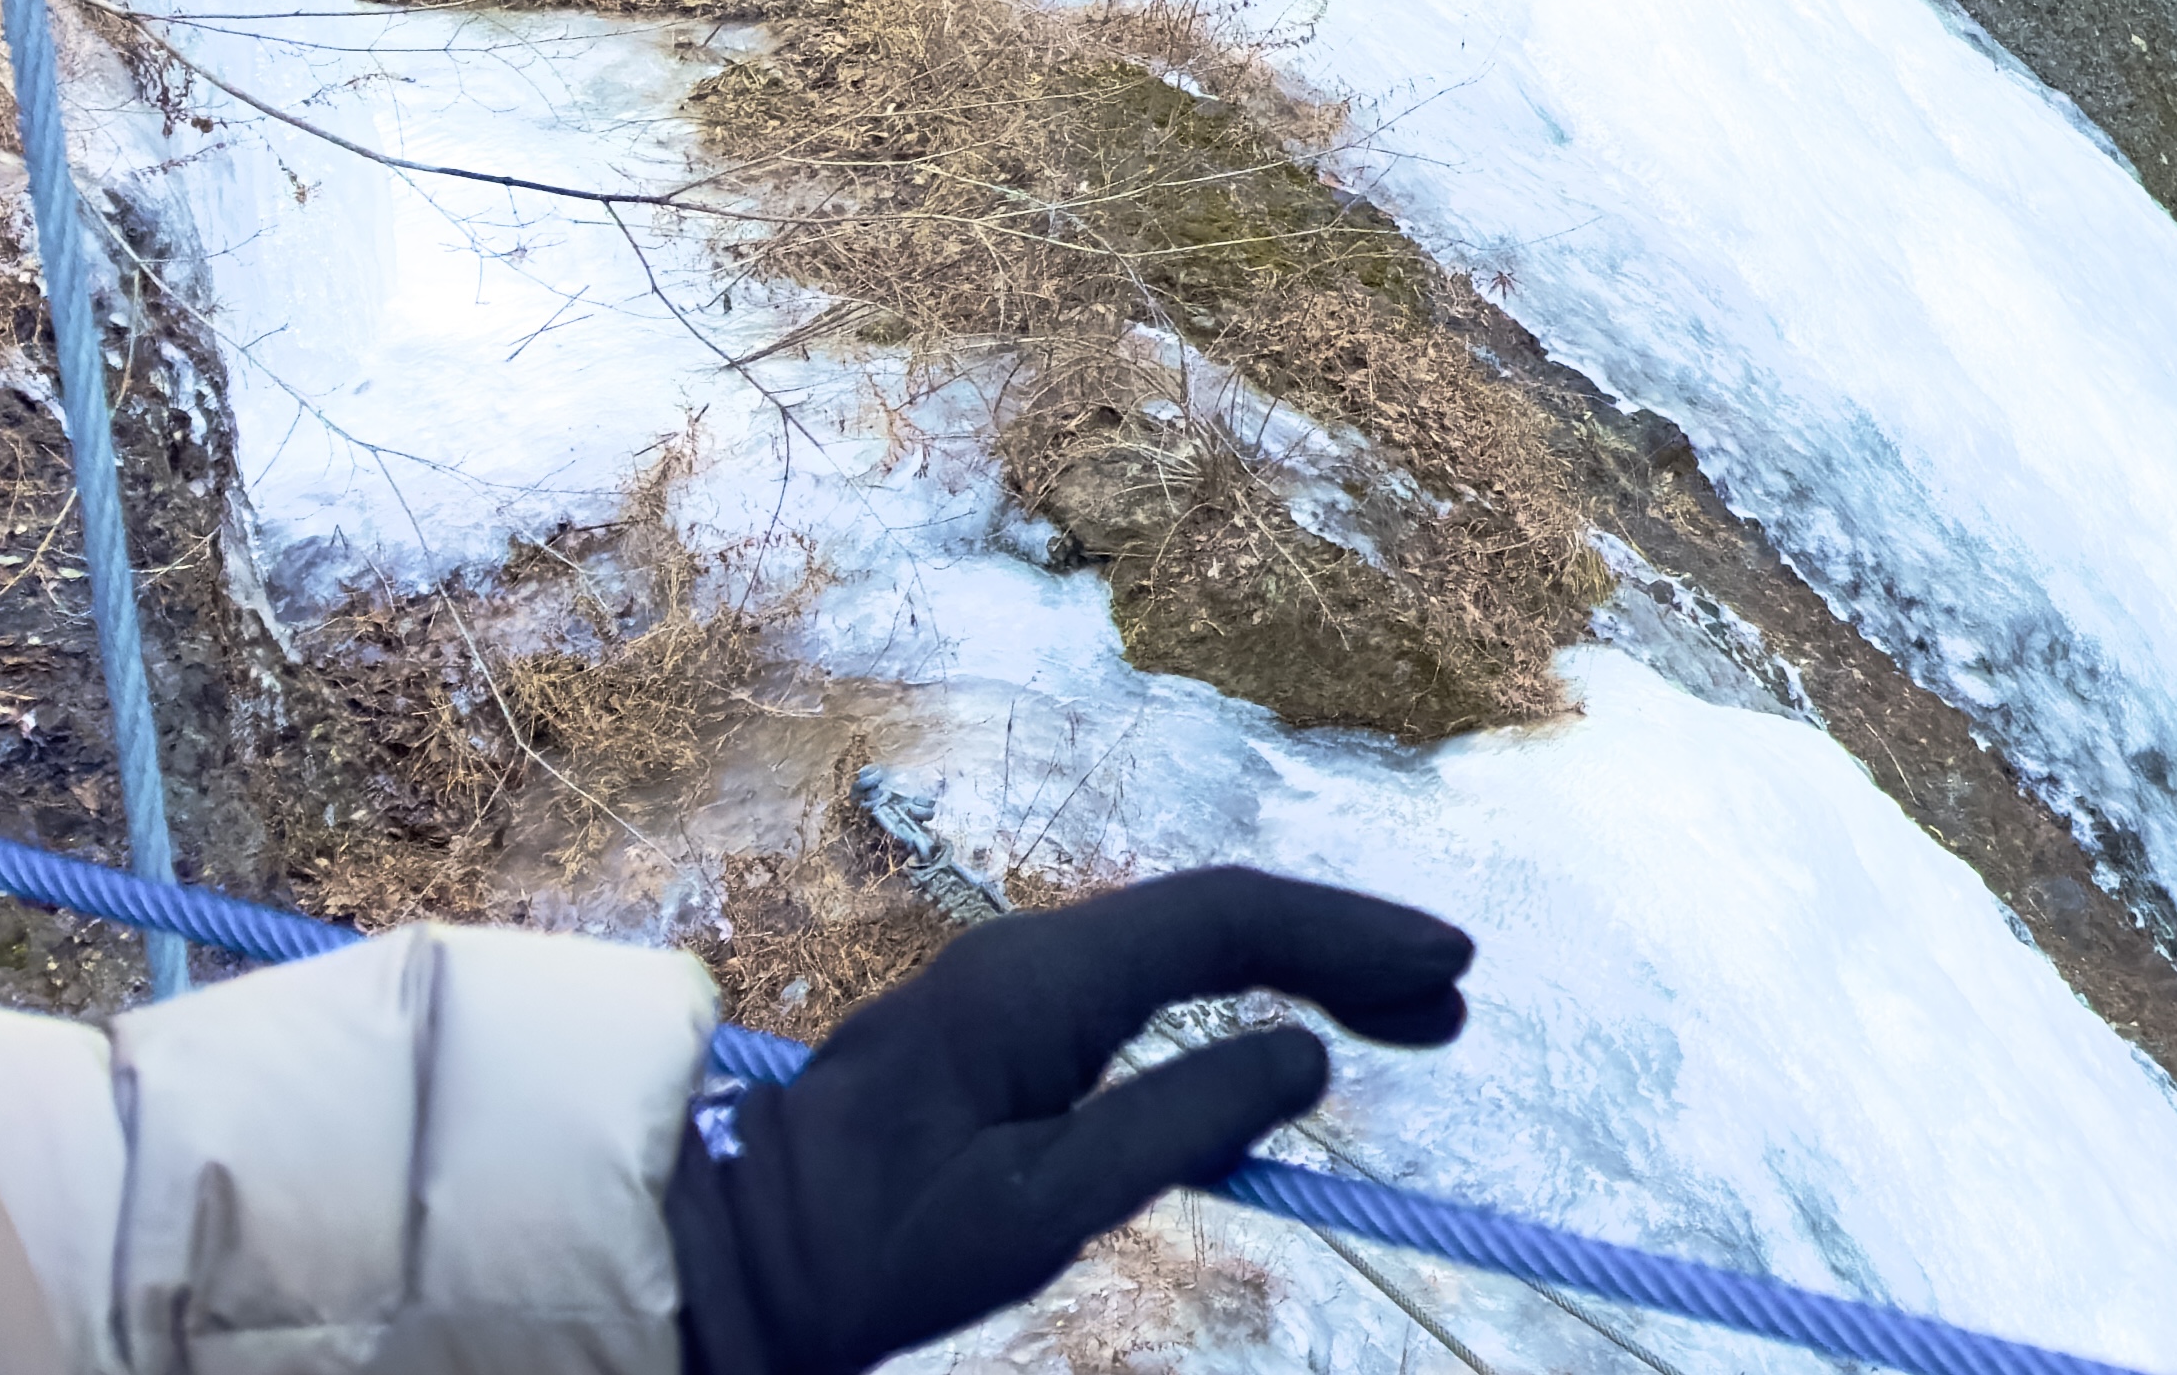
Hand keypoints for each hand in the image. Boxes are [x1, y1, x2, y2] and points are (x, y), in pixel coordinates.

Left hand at [662, 869, 1474, 1374]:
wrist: (725, 1259)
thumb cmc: (872, 1249)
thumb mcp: (1039, 1209)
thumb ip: (1180, 1124)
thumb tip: (1306, 1060)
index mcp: (1043, 980)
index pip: (1230, 918)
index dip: (1351, 936)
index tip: (1449, 967)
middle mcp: (1033, 956)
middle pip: (1220, 917)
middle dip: (1345, 950)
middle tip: (1452, 1006)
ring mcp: (1012, 988)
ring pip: (1187, 946)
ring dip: (1301, 974)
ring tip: (1401, 1024)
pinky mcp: (1001, 1031)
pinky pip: (1148, 987)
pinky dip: (1236, 1001)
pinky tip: (1280, 1048)